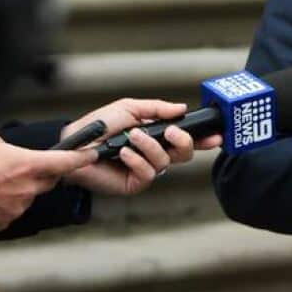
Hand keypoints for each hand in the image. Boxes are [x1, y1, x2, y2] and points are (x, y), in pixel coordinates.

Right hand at [0, 127, 97, 232]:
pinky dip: (3, 205)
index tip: (93, 154)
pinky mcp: (4, 222)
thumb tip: (2, 146)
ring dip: (17, 190)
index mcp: (30, 164)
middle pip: (47, 180)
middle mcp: (29, 187)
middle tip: (20, 167)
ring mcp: (18, 207)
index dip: (82, 157)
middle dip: (40, 174)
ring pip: (27, 196)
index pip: (66, 161)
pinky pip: (11, 211)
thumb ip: (3, 141)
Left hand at [61, 98, 222, 196]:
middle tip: (172, 133)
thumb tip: (181, 108)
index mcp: (156, 135)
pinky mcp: (134, 183)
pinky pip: (148, 173)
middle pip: (185, 154)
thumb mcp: (129, 108)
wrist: (75, 144)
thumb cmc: (98, 125)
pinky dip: (137, 160)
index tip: (216, 136)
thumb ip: (157, 108)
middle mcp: (154, 153)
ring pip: (165, 161)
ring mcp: (145, 169)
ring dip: (150, 147)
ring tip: (132, 137)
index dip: (203, 139)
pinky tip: (123, 153)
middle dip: (184, 142)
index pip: (185, 139)